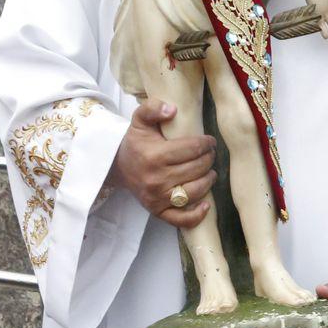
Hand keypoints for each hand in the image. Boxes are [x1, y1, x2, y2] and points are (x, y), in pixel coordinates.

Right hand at [107, 100, 215, 227]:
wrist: (117, 166)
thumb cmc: (135, 143)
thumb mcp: (140, 120)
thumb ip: (153, 108)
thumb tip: (172, 109)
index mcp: (155, 156)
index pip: (192, 149)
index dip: (206, 143)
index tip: (209, 141)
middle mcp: (157, 179)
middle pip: (196, 169)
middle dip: (208, 159)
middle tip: (210, 154)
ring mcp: (157, 198)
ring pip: (195, 191)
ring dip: (208, 181)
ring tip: (210, 172)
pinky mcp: (157, 211)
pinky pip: (181, 219)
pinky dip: (197, 215)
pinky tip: (207, 205)